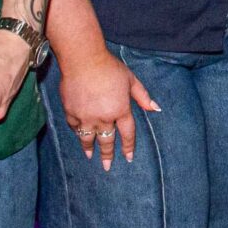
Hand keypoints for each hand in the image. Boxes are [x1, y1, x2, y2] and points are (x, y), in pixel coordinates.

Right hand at [56, 45, 158, 168]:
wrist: (83, 60)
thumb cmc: (109, 67)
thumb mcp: (131, 80)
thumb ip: (143, 96)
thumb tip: (156, 108)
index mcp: (121, 110)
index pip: (127, 134)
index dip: (128, 147)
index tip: (128, 158)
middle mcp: (104, 118)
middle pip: (107, 141)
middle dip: (107, 155)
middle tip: (107, 166)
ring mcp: (86, 117)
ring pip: (88, 139)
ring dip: (89, 149)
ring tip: (90, 156)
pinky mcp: (71, 112)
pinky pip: (75, 127)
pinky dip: (77, 132)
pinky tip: (79, 135)